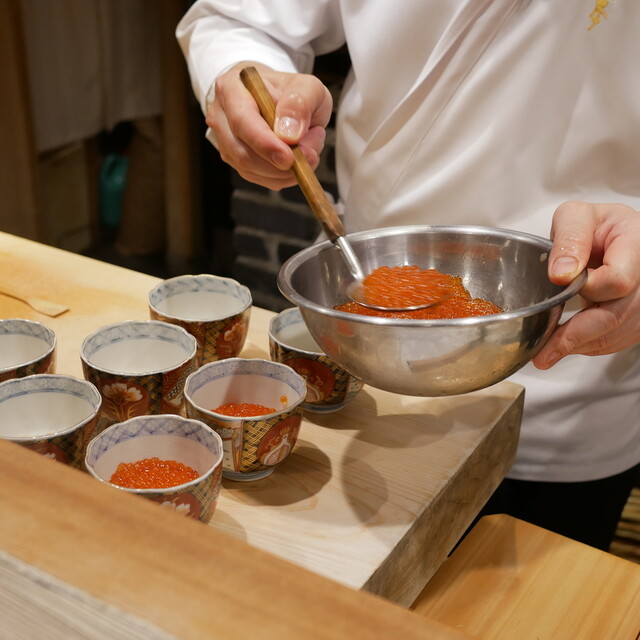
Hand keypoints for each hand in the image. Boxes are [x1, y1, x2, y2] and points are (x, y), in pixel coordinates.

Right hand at [207, 62, 332, 189]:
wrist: (282, 100)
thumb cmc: (291, 91)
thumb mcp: (307, 86)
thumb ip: (300, 104)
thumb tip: (289, 135)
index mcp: (232, 88)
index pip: (242, 121)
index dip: (265, 144)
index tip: (289, 158)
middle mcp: (222, 117)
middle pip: (243, 153)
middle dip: (280, 164)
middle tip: (312, 156)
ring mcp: (226, 142)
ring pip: (251, 170)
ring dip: (285, 171)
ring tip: (310, 150)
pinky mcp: (237, 161)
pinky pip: (260, 178)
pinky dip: (283, 176)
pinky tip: (298, 161)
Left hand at [533, 201, 639, 368]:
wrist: (614, 237)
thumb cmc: (597, 226)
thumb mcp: (577, 216)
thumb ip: (569, 238)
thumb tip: (561, 274)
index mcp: (636, 244)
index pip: (619, 280)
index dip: (589, 288)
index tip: (559, 284)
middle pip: (618, 315)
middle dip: (576, 336)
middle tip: (544, 353)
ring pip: (618, 332)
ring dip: (580, 345)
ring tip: (547, 353)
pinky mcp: (638, 317)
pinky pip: (618, 339)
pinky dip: (590, 345)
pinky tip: (567, 345)